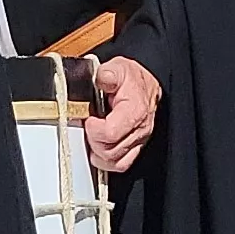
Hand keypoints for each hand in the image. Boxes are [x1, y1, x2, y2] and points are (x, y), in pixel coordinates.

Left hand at [86, 55, 160, 174]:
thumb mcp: (120, 68)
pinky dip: (106, 161)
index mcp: (135, 111)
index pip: (110, 133)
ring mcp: (139, 141)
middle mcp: (140, 130)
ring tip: (92, 138)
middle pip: (110, 151)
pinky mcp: (136, 148)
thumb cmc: (133, 79)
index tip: (88, 118)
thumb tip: (101, 78)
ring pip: (114, 162)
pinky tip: (98, 150)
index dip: (93, 129)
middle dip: (93, 140)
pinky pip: (121, 164)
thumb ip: (108, 73)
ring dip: (98, 153)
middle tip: (88, 126)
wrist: (146, 85)